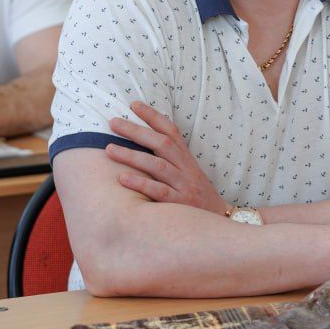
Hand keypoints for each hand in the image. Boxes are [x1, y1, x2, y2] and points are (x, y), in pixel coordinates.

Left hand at [106, 100, 226, 214]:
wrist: (220, 223)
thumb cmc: (197, 198)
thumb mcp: (189, 174)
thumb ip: (171, 160)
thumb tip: (144, 144)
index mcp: (187, 159)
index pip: (172, 131)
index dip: (154, 116)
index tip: (134, 104)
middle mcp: (186, 169)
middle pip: (162, 143)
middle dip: (136, 131)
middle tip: (113, 122)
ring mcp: (184, 186)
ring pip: (158, 166)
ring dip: (132, 156)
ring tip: (109, 149)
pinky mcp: (181, 204)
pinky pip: (159, 192)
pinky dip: (141, 184)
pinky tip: (122, 179)